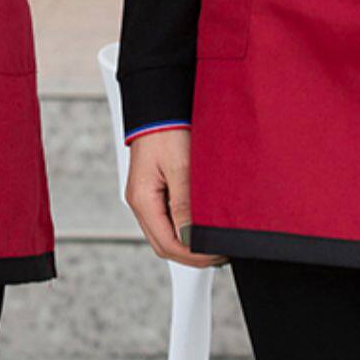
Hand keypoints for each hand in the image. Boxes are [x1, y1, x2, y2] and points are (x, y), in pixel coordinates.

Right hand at [125, 129, 220, 268]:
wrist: (159, 105)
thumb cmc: (167, 129)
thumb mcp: (180, 167)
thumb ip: (185, 205)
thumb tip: (192, 238)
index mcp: (143, 199)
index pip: (167, 243)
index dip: (193, 255)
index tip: (216, 253)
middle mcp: (140, 202)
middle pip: (164, 244)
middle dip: (191, 255)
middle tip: (219, 253)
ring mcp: (146, 196)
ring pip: (165, 234)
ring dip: (188, 243)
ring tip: (214, 243)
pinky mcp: (154, 189)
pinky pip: (167, 219)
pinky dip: (184, 228)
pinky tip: (200, 226)